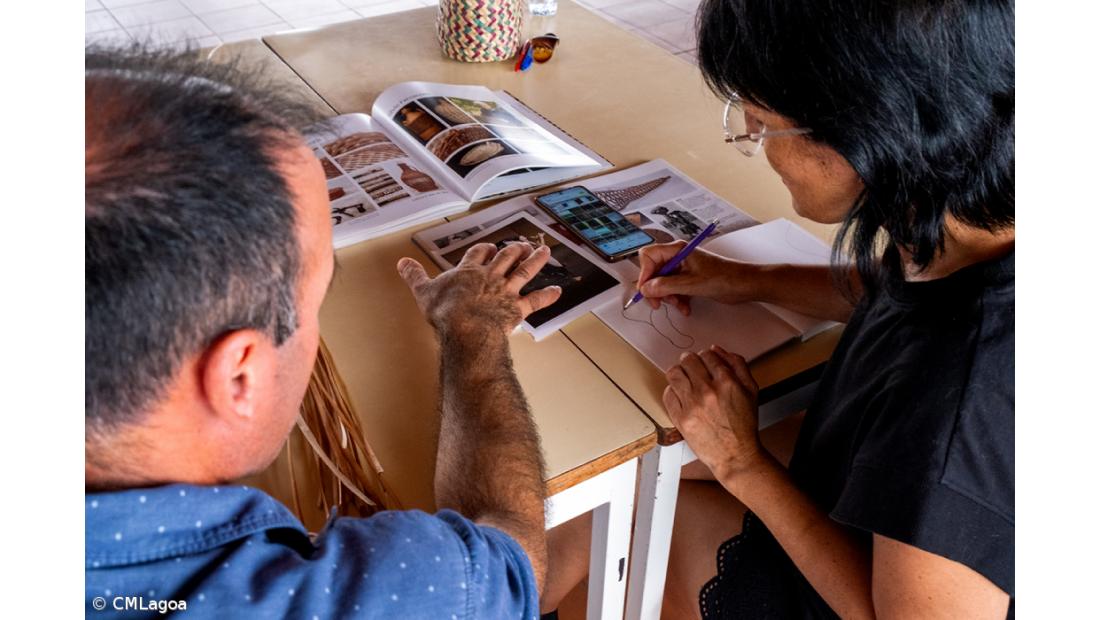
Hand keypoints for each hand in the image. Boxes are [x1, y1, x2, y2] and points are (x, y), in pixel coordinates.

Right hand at [397, 242, 561, 337]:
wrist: (467, 328)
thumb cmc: (446, 312)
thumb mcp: (424, 292)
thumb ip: (415, 276)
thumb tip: (401, 262)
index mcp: (469, 271)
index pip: (479, 253)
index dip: (485, 249)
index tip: (490, 247)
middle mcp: (491, 277)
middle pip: (506, 257)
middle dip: (514, 250)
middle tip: (522, 244)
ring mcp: (506, 291)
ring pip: (524, 271)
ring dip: (535, 261)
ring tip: (544, 251)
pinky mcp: (517, 308)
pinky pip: (536, 300)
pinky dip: (547, 296)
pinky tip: (558, 291)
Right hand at [636, 242, 757, 314]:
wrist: (745, 285)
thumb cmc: (725, 278)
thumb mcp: (691, 284)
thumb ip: (665, 286)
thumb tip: (645, 289)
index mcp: (677, 250)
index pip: (648, 256)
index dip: (644, 274)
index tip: (647, 290)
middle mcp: (678, 257)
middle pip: (654, 271)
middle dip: (656, 289)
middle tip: (659, 303)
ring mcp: (683, 268)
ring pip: (663, 283)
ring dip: (668, 297)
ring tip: (679, 305)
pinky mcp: (689, 279)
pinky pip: (674, 289)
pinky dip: (677, 300)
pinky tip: (686, 307)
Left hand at [663, 345, 770, 487]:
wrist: (735, 454)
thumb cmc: (743, 425)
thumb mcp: (751, 390)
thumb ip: (737, 365)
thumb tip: (717, 350)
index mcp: (727, 382)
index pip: (707, 355)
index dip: (705, 356)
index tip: (704, 361)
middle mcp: (708, 391)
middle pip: (688, 361)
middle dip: (689, 361)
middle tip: (690, 367)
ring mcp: (692, 405)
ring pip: (674, 373)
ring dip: (678, 372)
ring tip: (683, 379)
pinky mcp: (681, 418)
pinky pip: (668, 394)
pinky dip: (672, 391)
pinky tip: (680, 395)